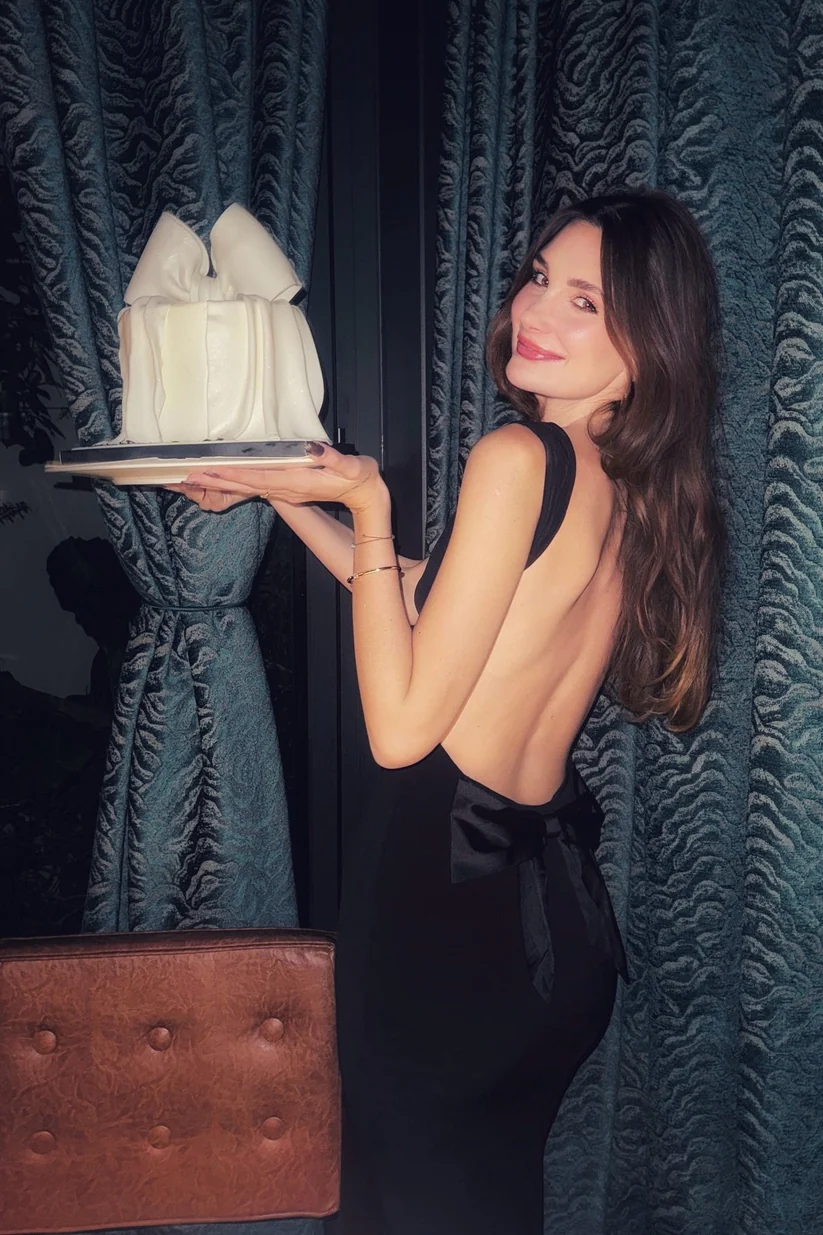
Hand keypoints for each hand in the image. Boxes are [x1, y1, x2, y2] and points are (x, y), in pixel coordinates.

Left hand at [168, 443, 385, 512]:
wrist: (367, 497)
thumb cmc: (360, 480)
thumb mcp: (351, 466)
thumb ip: (331, 458)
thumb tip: (312, 446)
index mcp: (296, 482)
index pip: (257, 478)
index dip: (232, 474)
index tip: (208, 471)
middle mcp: (286, 490)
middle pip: (245, 485)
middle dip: (216, 481)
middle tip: (187, 476)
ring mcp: (286, 492)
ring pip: (247, 487)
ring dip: (222, 482)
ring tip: (197, 478)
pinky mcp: (288, 489)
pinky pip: (255, 487)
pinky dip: (236, 482)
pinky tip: (226, 476)